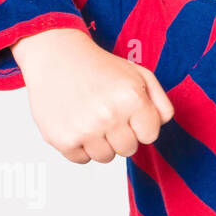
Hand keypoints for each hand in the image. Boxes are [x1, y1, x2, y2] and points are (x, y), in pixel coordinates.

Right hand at [12, 28, 174, 163]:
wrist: (54, 56)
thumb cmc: (98, 67)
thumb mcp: (138, 74)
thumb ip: (160, 102)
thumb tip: (160, 125)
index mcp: (132, 98)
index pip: (150, 136)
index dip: (139, 125)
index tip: (127, 112)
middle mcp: (108, 115)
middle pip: (128, 149)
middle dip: (120, 135)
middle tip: (106, 113)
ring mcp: (84, 129)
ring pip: (106, 157)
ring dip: (100, 142)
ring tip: (90, 117)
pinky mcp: (62, 139)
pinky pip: (82, 159)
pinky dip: (79, 146)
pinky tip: (75, 122)